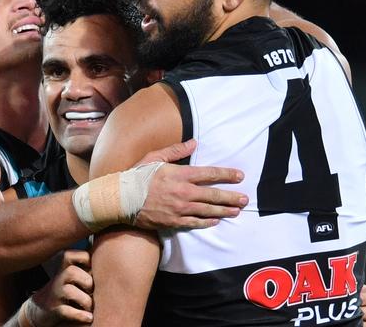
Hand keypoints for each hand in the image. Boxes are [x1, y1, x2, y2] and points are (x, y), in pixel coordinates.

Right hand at [22, 250, 92, 325]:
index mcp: (65, 266)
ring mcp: (55, 294)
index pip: (78, 255)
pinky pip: (66, 311)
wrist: (40, 308)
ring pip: (69, 291)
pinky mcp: (53, 310)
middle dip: (87, 282)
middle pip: (72, 271)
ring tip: (90, 306)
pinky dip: (79, 315)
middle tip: (92, 291)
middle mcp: (58, 277)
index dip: (89, 261)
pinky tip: (88, 317)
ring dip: (85, 300)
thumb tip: (109, 264)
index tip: (93, 270)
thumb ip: (88, 268)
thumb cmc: (64, 290)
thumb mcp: (73, 275)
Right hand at [134, 139, 248, 228]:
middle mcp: (182, 192)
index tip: (240, 176)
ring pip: (207, 211)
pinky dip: (206, 222)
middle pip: (213, 195)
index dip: (226, 174)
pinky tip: (216, 220)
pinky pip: (194, 223)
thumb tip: (194, 142)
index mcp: (179, 174)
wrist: (120, 199)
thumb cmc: (137, 175)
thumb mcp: (155, 157)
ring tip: (236, 211)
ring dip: (224, 211)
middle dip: (231, 197)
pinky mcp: (172, 221)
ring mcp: (178, 209)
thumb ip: (176, 151)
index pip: (209, 174)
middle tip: (245, 199)